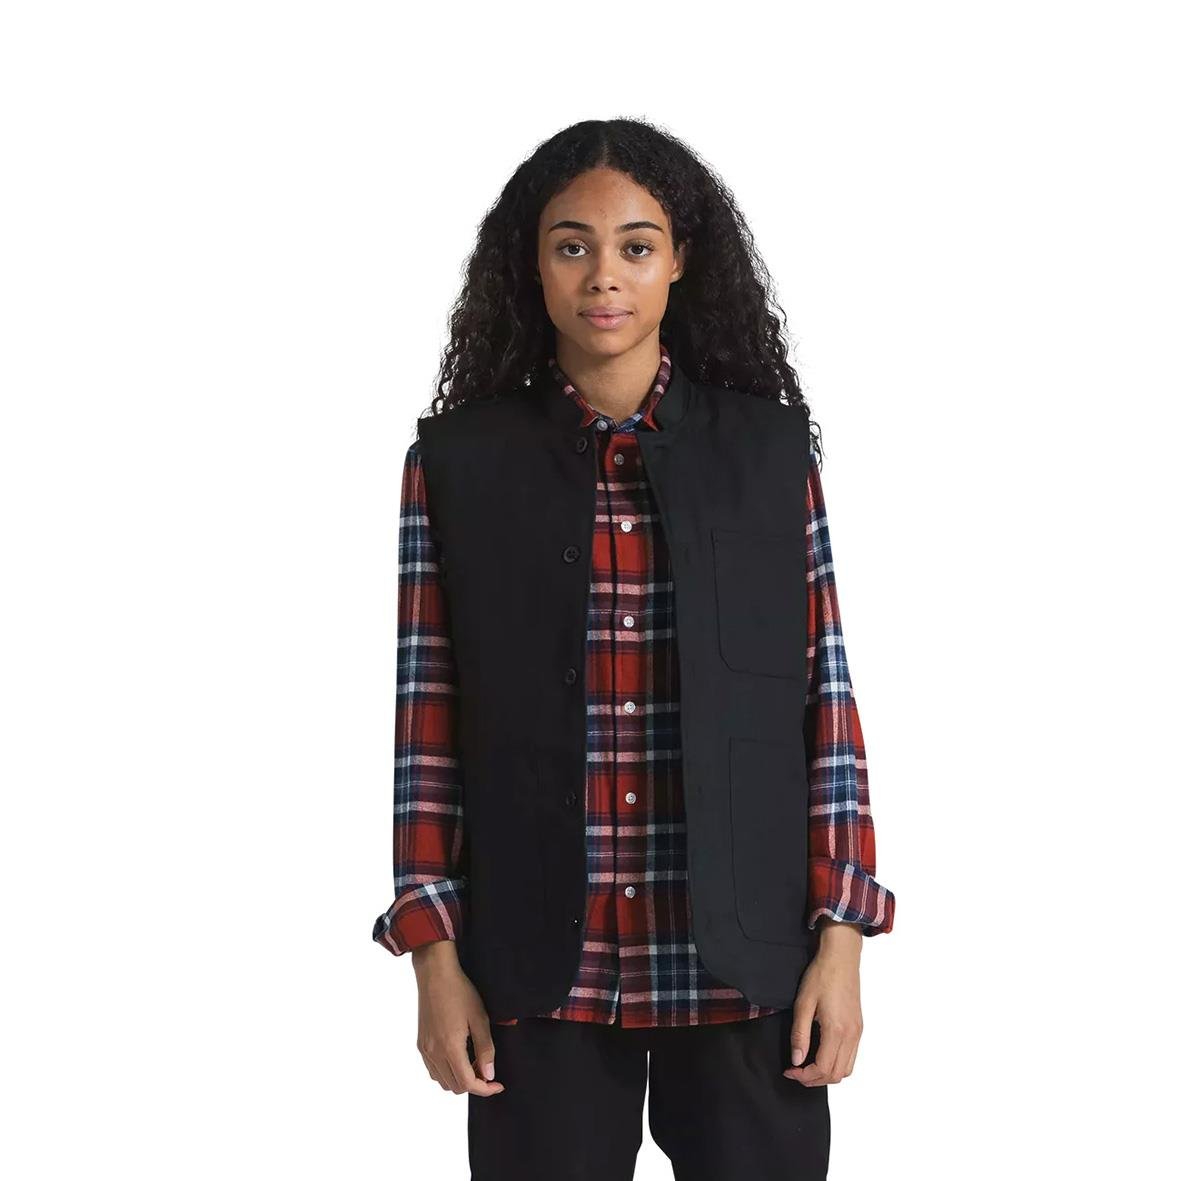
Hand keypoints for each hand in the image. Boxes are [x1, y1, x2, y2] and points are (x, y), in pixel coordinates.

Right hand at [412, 940, 504, 1096]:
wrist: (435, 974)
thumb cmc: (460, 991)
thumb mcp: (480, 1018)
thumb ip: (485, 1048)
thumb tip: (489, 1075)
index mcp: (449, 1047)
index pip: (467, 1083)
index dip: (485, 1089)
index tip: (497, 1084)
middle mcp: (434, 1053)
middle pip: (455, 1087)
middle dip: (474, 1083)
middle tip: (487, 1067)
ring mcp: (425, 1049)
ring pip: (442, 1082)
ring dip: (459, 1079)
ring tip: (473, 1060)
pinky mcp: (420, 1044)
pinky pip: (433, 1070)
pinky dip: (447, 1072)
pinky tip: (458, 1055)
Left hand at [782, 919, 863, 1086]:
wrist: (841, 958)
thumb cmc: (821, 976)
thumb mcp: (803, 1004)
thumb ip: (800, 1035)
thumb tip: (796, 1059)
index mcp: (837, 1030)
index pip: (823, 1068)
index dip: (804, 1076)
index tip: (789, 1070)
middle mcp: (851, 1035)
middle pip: (836, 1074)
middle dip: (815, 1079)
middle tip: (796, 1071)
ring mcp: (857, 1032)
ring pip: (847, 1069)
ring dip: (827, 1074)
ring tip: (807, 1066)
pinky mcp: (859, 1027)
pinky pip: (851, 1057)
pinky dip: (837, 1063)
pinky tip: (821, 1054)